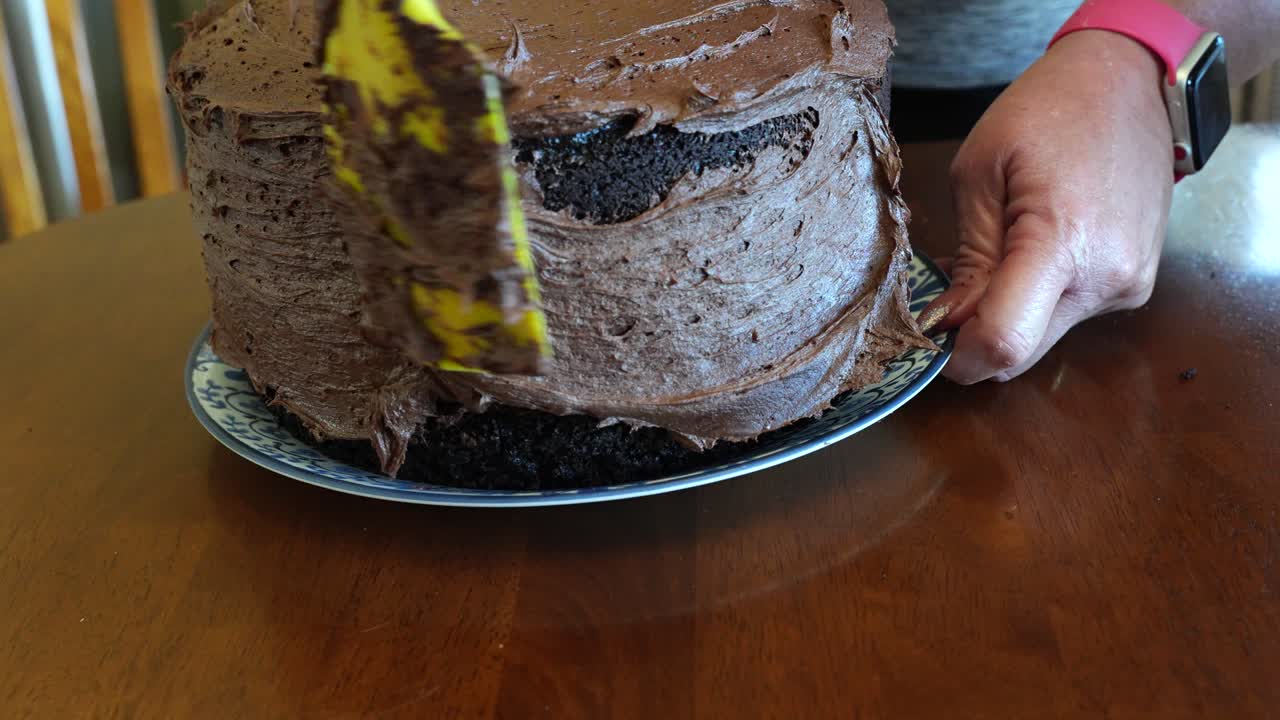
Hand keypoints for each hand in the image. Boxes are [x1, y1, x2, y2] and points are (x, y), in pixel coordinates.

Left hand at [923, 30, 1174, 383]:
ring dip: (1007, 316)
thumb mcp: (979, 173)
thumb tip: (950, 322)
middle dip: (976, 337)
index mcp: (1063, 242)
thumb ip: (968, 257)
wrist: (1130, 84)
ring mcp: (1129, 285)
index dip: (959, 357)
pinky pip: (1070, 316)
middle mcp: (1107, 277)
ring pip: (1044, 337)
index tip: (930, 339)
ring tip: (994, 255)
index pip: (1004, 341)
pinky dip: (1038, 302)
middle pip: (1022, 351)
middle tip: (950, 292)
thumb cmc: (1047, 112)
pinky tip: (1028, 253)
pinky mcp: (1136, 285)